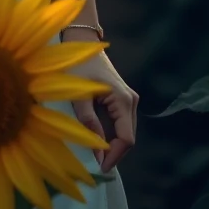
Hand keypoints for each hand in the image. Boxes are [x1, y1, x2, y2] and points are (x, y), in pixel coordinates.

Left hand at [62, 34, 137, 174]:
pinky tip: (97, 138)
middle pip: (128, 136)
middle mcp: (130, 100)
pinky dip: (111, 133)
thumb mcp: (79, 94)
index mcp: (123, 100)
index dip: (115, 155)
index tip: (100, 167)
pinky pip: (120, 121)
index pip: (126, 138)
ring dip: (112, 143)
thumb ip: (88, 121)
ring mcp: (128, 98)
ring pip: (125, 130)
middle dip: (114, 152)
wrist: (82, 41)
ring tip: (95, 154)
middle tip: (96, 165)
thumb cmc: (78, 65)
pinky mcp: (121, 97)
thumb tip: (97, 149)